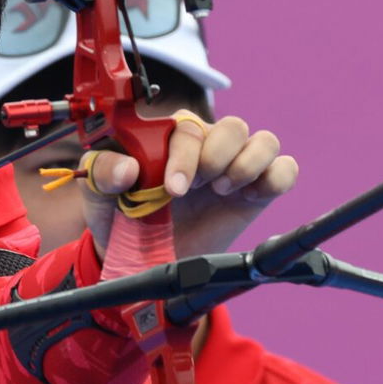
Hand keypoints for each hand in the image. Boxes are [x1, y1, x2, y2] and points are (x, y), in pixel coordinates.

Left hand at [83, 110, 298, 258]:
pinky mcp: (256, 191)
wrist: (140, 258)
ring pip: (264, 141)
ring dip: (248, 165)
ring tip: (223, 191)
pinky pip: (285, 169)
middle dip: (219, 158)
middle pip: (233, 126)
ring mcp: (233, 166)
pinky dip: (276, 177)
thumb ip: (101, 171)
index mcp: (168, 137)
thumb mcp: (97, 194)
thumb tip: (126, 169)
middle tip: (200, 189)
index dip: (185, 155)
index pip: (188, 126)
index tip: (174, 189)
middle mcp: (205, 145)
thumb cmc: (119, 217)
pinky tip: (249, 197)